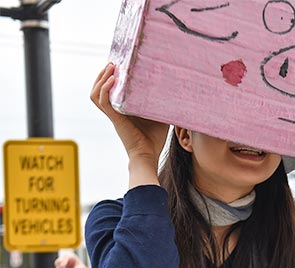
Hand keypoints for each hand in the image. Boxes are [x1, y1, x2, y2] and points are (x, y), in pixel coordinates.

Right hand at [91, 63, 169, 186]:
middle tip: (113, 62)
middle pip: (98, 89)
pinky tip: (113, 80)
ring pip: (95, 94)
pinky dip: (105, 89)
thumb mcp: (159, 115)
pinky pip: (103, 102)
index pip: (109, 91)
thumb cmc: (155, 139)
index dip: (109, 78)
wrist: (149, 155)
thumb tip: (176, 90)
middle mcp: (114, 111)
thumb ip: (162, 103)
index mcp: (122, 110)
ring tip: (111, 67)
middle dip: (103, 74)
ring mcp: (113, 115)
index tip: (117, 65)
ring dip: (101, 79)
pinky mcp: (115, 119)